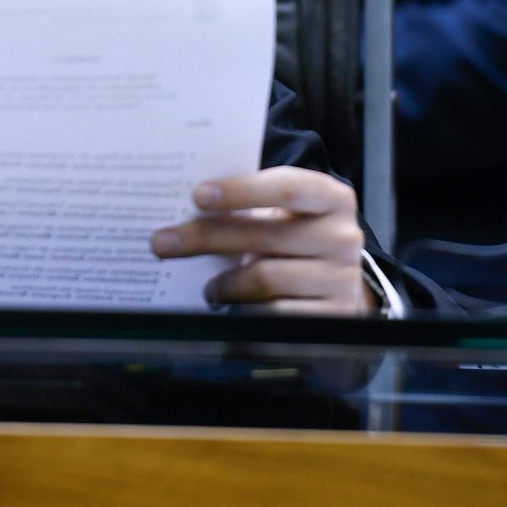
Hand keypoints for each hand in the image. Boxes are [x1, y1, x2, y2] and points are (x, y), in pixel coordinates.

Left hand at [150, 166, 374, 315]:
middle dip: (206, 237)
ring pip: (264, 278)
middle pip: (264, 235)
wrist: (341, 286)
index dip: (241, 190)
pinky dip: (244, 310)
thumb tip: (184, 207)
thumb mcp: (288, 215)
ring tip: (208, 287)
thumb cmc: (298, 239)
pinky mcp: (333, 318)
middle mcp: (343, 236)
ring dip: (223, 283)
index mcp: (332, 198)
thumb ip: (252, 205)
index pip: (286, 187)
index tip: (197, 195)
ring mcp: (341, 279)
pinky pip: (274, 315)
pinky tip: (230, 307)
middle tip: (162, 242)